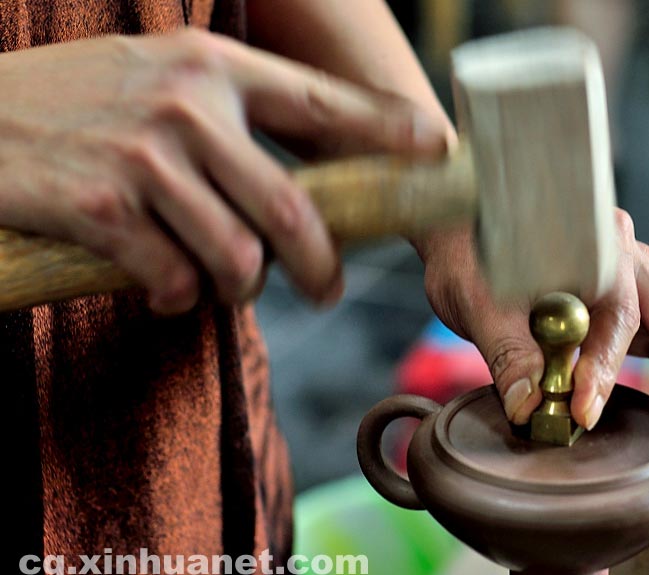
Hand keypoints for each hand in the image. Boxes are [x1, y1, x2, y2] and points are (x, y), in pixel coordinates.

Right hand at [0, 29, 445, 312]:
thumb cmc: (76, 105)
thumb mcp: (157, 78)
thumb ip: (230, 115)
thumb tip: (303, 185)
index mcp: (215, 66)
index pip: (323, 103)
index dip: (389, 131)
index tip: (437, 150)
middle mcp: (189, 105)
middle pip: (294, 208)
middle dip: (321, 266)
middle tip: (326, 290)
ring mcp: (146, 156)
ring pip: (238, 255)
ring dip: (239, 288)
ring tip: (222, 285)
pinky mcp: (105, 207)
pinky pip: (174, 279)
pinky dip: (176, 299)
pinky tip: (161, 289)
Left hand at [419, 210, 648, 459]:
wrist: (469, 232)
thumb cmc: (472, 258)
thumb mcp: (477, 299)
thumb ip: (507, 350)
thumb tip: (528, 408)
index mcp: (596, 247)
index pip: (616, 313)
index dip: (603, 366)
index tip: (584, 411)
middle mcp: (632, 261)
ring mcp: (643, 283)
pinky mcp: (641, 307)